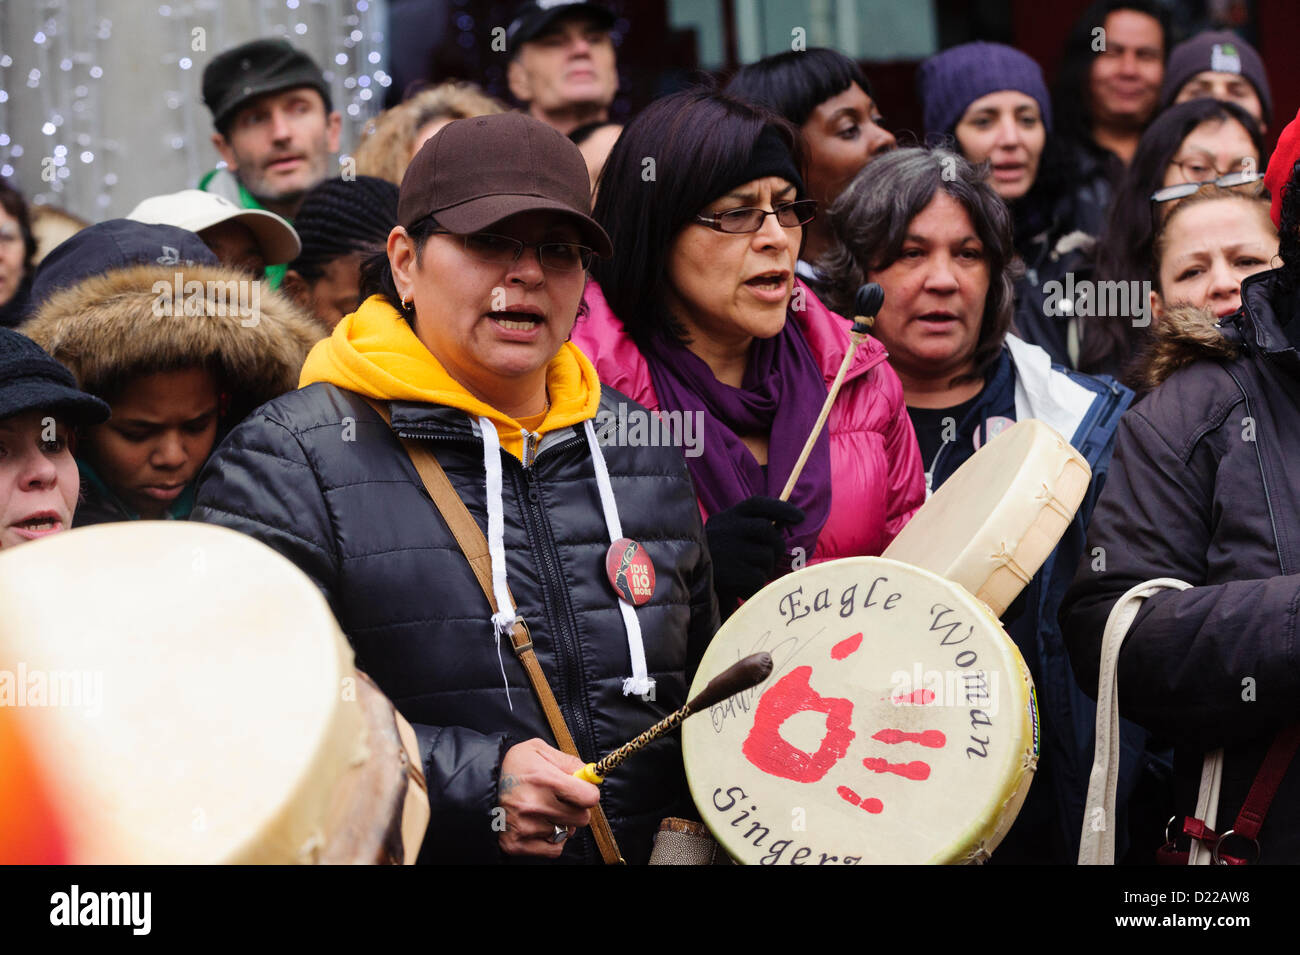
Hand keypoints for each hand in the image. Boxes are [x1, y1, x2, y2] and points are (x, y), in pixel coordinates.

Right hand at [497, 738, 600, 857]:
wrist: (475, 784)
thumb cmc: (510, 765)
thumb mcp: (537, 749)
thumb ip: (568, 761)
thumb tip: (591, 774)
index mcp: (544, 779)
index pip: (588, 797)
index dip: (588, 792)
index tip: (582, 789)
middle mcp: (535, 805)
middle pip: (581, 818)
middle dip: (577, 808)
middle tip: (563, 799)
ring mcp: (526, 827)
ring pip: (567, 832)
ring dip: (561, 822)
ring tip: (544, 809)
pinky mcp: (518, 844)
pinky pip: (554, 848)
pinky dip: (552, 838)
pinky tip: (540, 824)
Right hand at [705, 496, 804, 608]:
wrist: (685, 578)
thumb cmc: (714, 558)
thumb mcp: (725, 534)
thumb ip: (750, 527)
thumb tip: (782, 526)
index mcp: (726, 517)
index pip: (758, 504)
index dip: (782, 508)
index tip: (800, 517)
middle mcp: (725, 529)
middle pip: (767, 530)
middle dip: (777, 545)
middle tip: (773, 557)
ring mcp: (726, 550)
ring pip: (765, 557)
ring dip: (765, 569)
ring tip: (750, 573)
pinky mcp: (726, 572)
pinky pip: (757, 578)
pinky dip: (755, 585)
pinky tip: (742, 587)